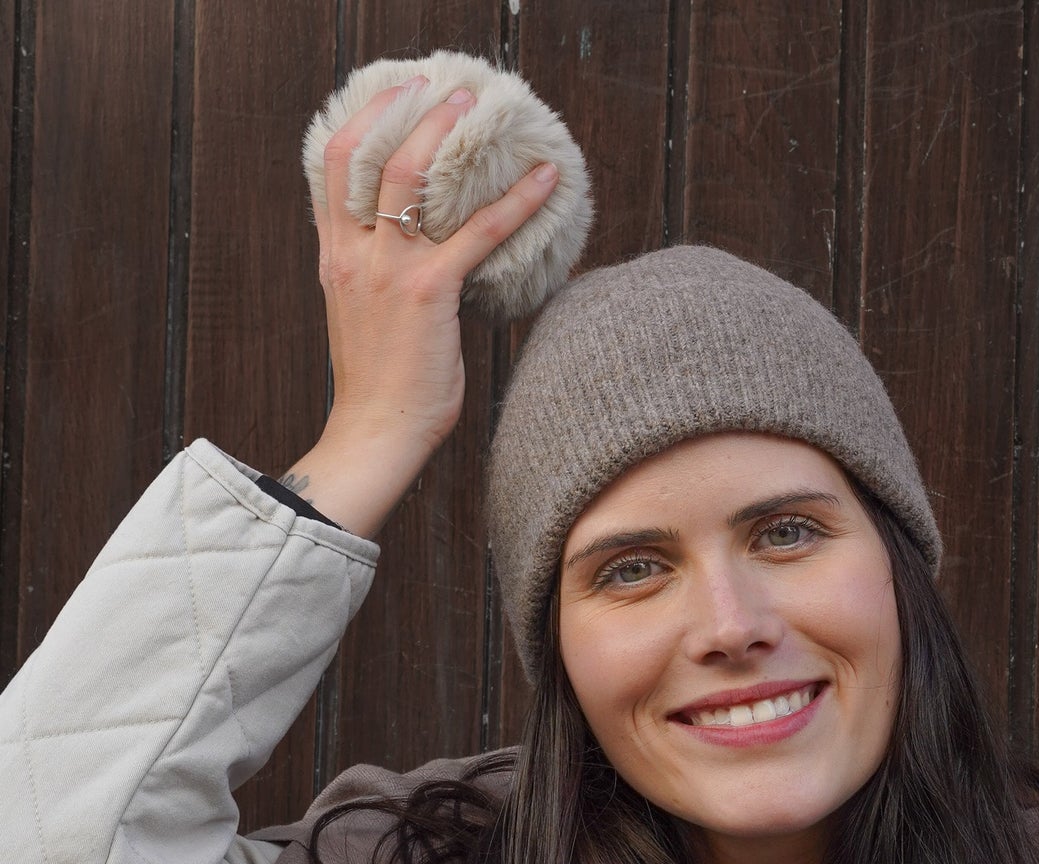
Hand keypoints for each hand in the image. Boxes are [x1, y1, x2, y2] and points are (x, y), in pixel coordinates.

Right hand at [285, 75, 558, 536]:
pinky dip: (516, 202)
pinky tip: (545, 182)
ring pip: (410, 177)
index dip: (357, 126)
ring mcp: (388, 270)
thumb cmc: (382, 390)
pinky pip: (478, 232)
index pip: (330, 171)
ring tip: (475, 109)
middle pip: (366, 155)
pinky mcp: (427, 292)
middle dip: (405, 113)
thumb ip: (379, 282)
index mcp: (335, 259)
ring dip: (445, 135)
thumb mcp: (365, 322)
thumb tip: (422, 265)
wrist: (376, 433)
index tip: (387, 101)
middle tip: (440, 91)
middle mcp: (354, 254)